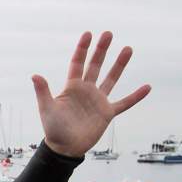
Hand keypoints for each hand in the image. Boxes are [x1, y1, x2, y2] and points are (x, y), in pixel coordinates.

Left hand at [32, 32, 149, 157]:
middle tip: (108, 33)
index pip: (77, 64)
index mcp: (72, 88)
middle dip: (101, 50)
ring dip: (119, 65)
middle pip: (95, 66)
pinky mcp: (107, 113)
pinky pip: (124, 103)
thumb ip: (43, 92)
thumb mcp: (47, 109)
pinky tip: (147, 87)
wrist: (65, 148)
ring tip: (128, 49)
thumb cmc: (53, 129)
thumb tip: (34, 75)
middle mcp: (86, 91)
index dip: (82, 49)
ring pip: (111, 79)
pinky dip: (135, 96)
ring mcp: (98, 101)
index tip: (88, 34)